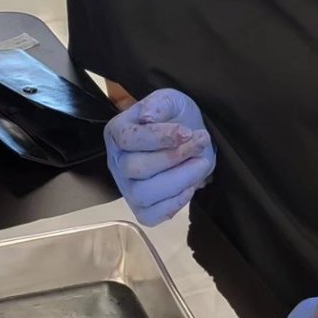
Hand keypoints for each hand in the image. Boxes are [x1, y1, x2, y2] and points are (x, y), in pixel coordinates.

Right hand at [104, 88, 214, 225]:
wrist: (188, 138)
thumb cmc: (174, 118)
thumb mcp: (171, 101)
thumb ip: (159, 105)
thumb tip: (147, 118)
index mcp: (117, 132)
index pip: (129, 139)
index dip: (160, 137)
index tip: (187, 132)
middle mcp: (116, 162)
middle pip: (136, 168)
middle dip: (174, 157)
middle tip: (200, 143)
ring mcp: (127, 187)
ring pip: (143, 194)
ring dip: (178, 180)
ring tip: (201, 163)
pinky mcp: (141, 208)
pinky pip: (150, 216)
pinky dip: (172, 205)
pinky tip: (190, 187)